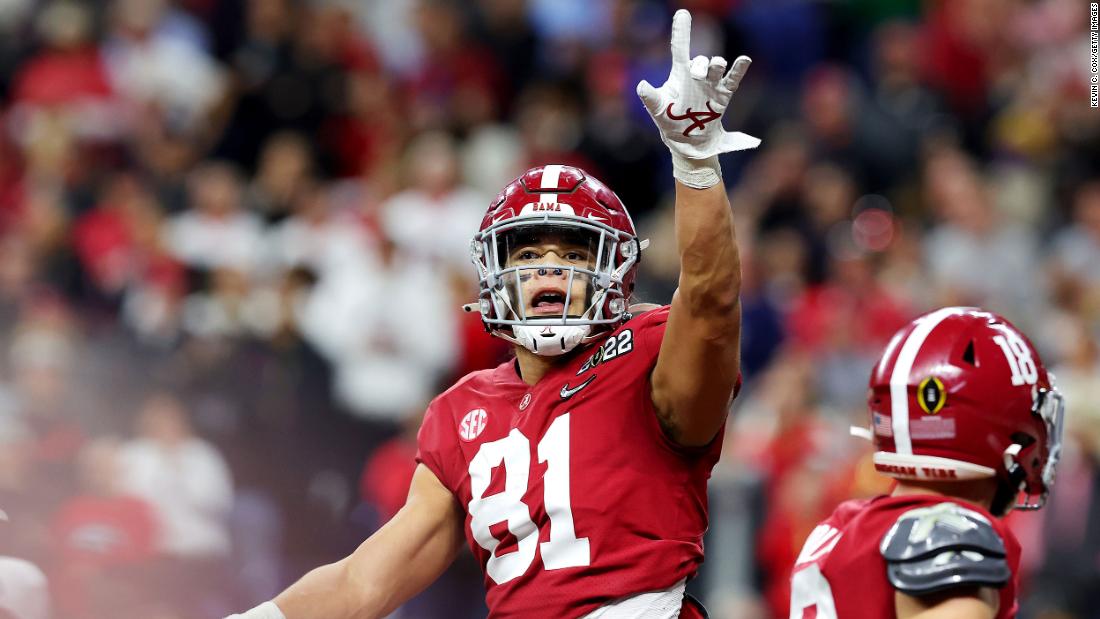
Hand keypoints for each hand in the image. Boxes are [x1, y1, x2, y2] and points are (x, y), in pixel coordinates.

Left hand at [637, 10, 759, 160]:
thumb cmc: (670, 122)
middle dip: (700, 63)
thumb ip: (650, 98)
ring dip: (717, 64)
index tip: (683, 13)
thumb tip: (640, 85)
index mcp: (679, 75)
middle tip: (696, 74)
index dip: (681, 31)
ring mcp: (711, 84)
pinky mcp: (723, 95)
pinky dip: (738, 69)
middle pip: (700, 60)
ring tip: (717, 65)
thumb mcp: (658, 110)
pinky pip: (733, 79)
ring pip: (716, 66)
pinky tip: (744, 60)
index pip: (680, 48)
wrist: (687, 142)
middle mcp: (696, 76)